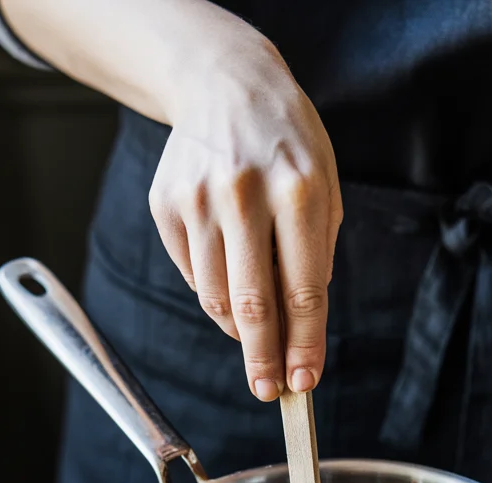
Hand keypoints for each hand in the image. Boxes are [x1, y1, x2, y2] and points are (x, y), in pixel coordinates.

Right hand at [149, 24, 341, 400]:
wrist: (224, 83)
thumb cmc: (288, 145)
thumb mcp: (324, 188)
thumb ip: (315, 258)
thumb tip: (297, 333)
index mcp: (297, 190)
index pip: (303, 290)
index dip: (304, 345)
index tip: (303, 382)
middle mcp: (243, 193)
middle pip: (253, 304)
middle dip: (263, 360)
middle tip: (268, 391)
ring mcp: (197, 199)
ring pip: (216, 298)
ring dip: (239, 329)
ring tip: (254, 331)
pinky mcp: (166, 205)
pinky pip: (191, 276)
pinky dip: (214, 293)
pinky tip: (229, 274)